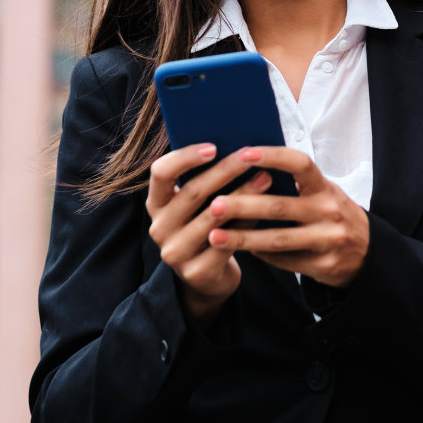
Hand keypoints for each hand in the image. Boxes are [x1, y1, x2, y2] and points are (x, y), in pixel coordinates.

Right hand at [146, 144, 273, 328]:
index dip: (185, 157)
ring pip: (213, 216)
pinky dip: (247, 223)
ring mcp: (175, 252)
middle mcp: (159, 228)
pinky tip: (266, 210)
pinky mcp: (196, 272)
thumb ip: (205, 179)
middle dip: (225, 170)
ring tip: (266, 177)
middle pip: (192, 191)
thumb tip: (238, 144)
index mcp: (156, 204)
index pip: (160, 173)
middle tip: (250, 154)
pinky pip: (227, 241)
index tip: (214, 146)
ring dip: (243, 194)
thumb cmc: (206, 227)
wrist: (208, 278)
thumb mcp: (197, 205)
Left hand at [205, 147, 369, 288]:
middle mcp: (329, 211)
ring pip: (278, 239)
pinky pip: (286, 261)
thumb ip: (295, 184)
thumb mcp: (323, 193)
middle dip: (244, 205)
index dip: (273, 156)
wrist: (368, 253)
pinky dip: (262, 256)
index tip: (244, 154)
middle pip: (280, 207)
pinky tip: (242, 252)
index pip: (300, 164)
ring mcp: (328, 240)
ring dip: (243, 238)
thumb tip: (249, 167)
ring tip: (214, 236)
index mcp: (325, 187)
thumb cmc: (333, 215)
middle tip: (213, 205)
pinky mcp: (324, 265)